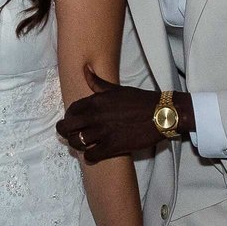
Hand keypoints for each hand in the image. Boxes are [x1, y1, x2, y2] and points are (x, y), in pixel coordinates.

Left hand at [57, 71, 181, 163]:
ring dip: (77, 146)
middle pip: (68, 128)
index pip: (71, 110)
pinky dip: (89, 156)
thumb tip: (85, 69)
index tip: (73, 122)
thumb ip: (97, 82)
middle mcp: (96, 116)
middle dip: (65, 133)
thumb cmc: (139, 100)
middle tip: (70, 136)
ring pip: (76, 142)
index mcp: (96, 100)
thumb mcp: (116, 89)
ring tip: (82, 146)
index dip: (69, 117)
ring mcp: (104, 132)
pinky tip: (94, 154)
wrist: (161, 114)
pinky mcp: (113, 146)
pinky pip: (91, 155)